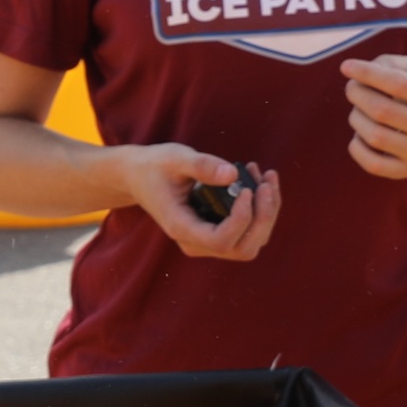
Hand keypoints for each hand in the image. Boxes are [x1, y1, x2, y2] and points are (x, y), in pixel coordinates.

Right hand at [112, 143, 279, 260]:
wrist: (139, 176)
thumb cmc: (155, 166)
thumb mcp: (175, 158)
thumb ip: (202, 165)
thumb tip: (233, 173)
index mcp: (181, 228)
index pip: (221, 241)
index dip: (242, 219)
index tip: (247, 189)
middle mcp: (196, 243)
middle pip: (244, 249)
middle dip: (263, 218)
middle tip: (267, 183)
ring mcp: (207, 242)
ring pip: (252, 242)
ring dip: (267, 213)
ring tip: (266, 177)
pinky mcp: (216, 233)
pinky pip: (248, 232)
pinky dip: (261, 210)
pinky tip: (260, 182)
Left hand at [340, 53, 406, 180]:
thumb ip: (389, 64)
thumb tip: (360, 74)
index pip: (398, 84)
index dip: (368, 73)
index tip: (345, 67)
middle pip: (382, 110)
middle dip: (358, 94)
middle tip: (352, 88)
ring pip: (374, 135)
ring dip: (356, 118)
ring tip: (359, 111)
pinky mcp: (406, 171)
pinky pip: (371, 163)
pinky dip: (356, 146)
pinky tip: (360, 135)